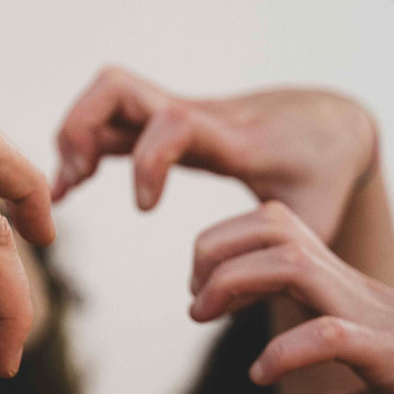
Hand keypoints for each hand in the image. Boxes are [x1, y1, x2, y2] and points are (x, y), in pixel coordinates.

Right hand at [53, 67, 375, 241]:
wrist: (327, 122)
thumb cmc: (321, 173)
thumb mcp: (315, 218)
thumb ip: (273, 261)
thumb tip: (213, 307)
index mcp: (229, 138)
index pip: (175, 124)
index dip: (149, 161)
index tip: (146, 209)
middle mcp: (193, 114)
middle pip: (116, 87)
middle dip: (80, 130)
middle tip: (74, 182)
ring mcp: (174, 112)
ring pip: (104, 95)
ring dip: (73, 134)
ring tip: (66, 188)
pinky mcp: (164, 122)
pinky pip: (110, 119)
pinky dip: (81, 145)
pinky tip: (72, 185)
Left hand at [189, 201, 393, 393]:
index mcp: (340, 287)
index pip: (275, 227)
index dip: (226, 243)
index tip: (200, 289)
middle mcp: (349, 287)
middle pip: (274, 226)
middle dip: (216, 248)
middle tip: (194, 298)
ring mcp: (368, 314)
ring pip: (290, 264)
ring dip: (234, 283)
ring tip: (204, 316)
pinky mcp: (388, 354)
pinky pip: (328, 335)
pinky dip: (284, 350)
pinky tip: (260, 374)